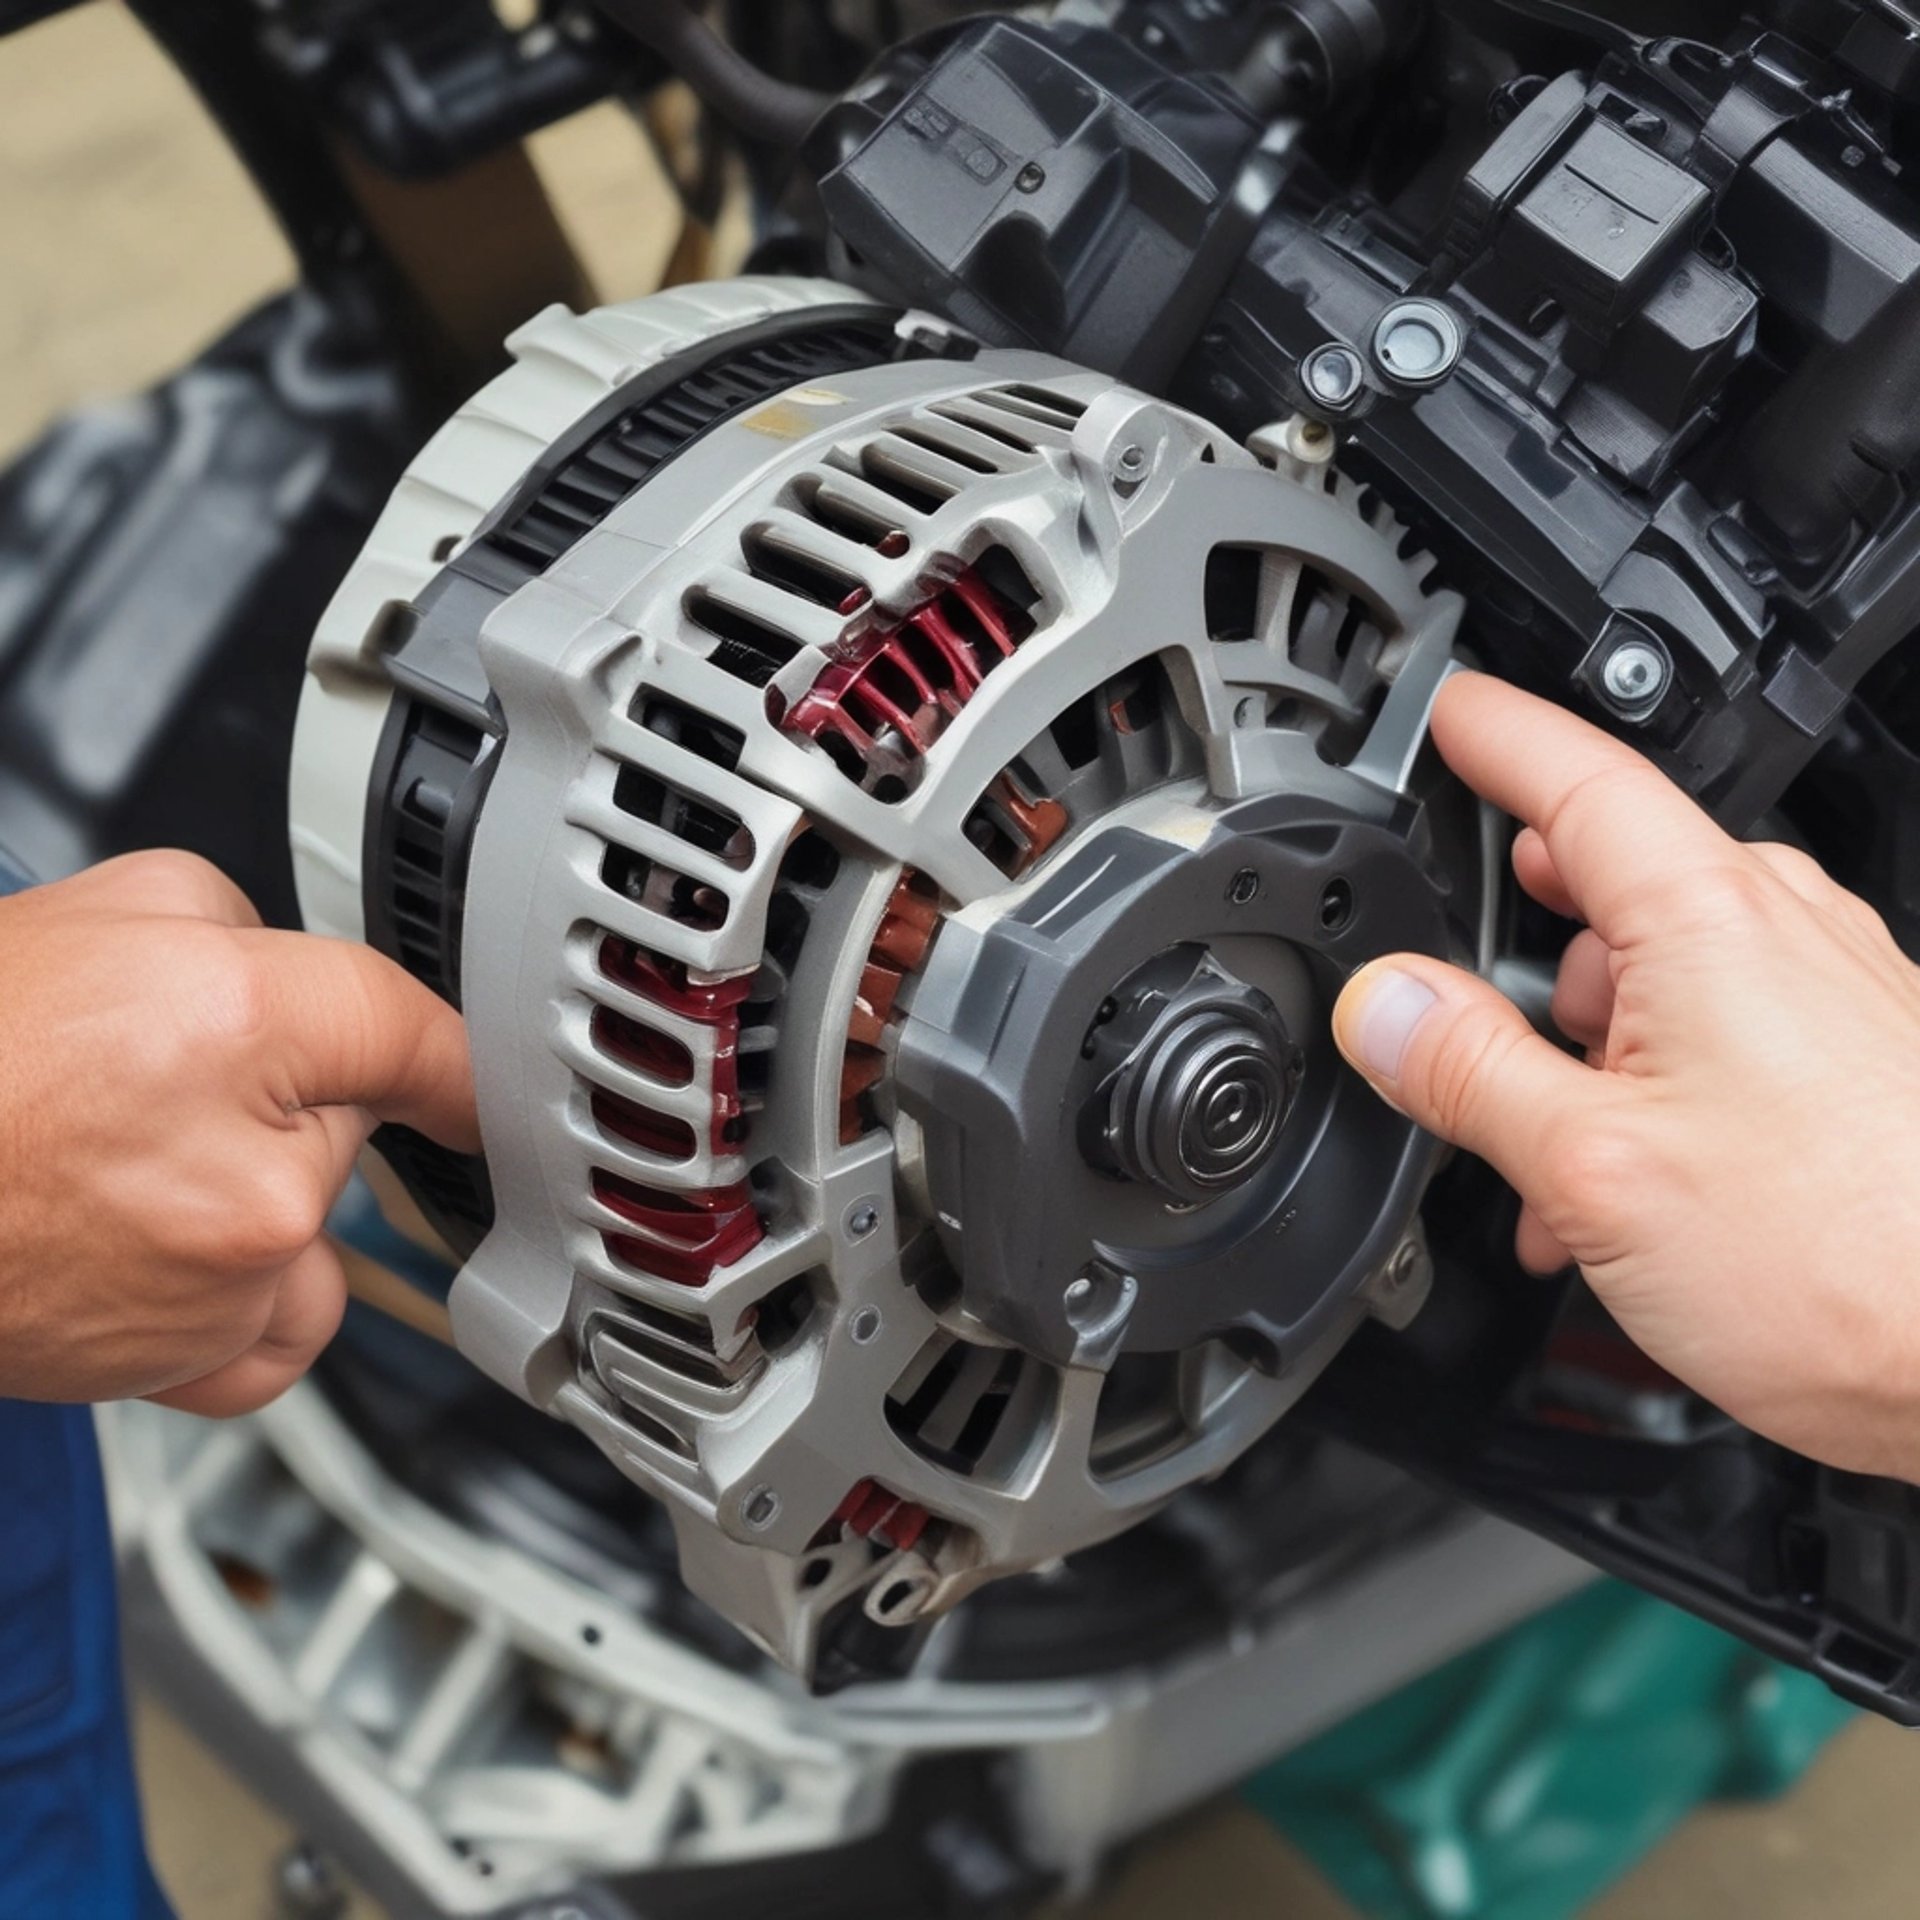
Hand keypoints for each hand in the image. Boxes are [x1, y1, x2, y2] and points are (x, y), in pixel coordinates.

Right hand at [0, 852, 476, 1415]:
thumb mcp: (106, 908)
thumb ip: (238, 927)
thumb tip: (291, 972)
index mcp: (241, 1029)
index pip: (419, 1032)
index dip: (455, 1050)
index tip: (480, 1078)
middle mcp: (256, 1174)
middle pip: (354, 1124)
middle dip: (288, 1101)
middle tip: (157, 1089)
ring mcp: (226, 1282)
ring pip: (320, 1235)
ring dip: (265, 1211)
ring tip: (138, 1178)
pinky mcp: (186, 1363)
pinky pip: (277, 1339)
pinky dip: (244, 1306)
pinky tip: (162, 1258)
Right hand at [1334, 673, 1919, 1481]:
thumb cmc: (1851, 1263)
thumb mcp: (1590, 1166)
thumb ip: (1465, 1069)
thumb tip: (1384, 1005)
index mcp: (1711, 919)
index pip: (1576, 777)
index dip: (1492, 736)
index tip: (1445, 711)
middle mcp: (1782, 931)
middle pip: (1606, 883)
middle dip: (1520, 945)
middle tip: (1457, 1010)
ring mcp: (1828, 990)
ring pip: (1657, 973)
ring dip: (1582, 1042)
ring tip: (1550, 1158)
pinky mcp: (1856, 1056)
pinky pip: (1718, 1030)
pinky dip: (1647, 1082)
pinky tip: (1619, 1184)